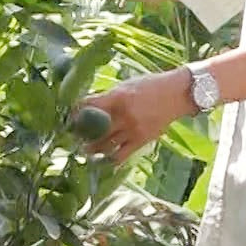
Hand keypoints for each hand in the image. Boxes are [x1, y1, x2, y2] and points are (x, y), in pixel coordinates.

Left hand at [80, 70, 195, 163]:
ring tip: (84, 149)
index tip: (69, 117)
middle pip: (94, 129)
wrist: (176, 95)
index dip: (76, 112)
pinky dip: (109, 159)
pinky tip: (102, 159)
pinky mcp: (141, 140)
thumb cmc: (150, 86)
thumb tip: (88, 104)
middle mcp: (124, 115)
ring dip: (92, 149)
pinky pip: (121, 154)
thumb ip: (108, 96)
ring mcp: (133, 130)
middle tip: (73, 136)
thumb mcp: (126, 85)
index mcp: (118, 98)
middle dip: (81, 134)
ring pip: (105, 145)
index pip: (90, 106)